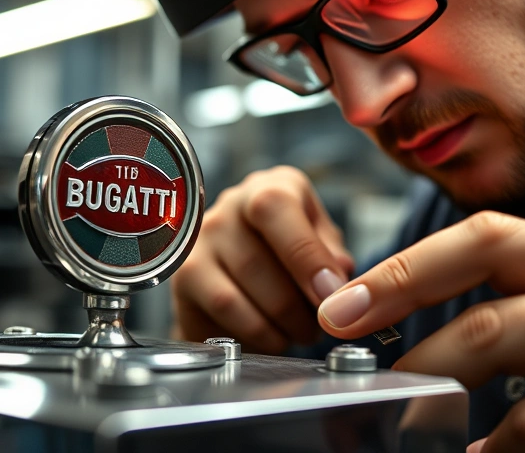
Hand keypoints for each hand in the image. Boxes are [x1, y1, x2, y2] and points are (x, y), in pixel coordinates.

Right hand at [171, 166, 354, 353]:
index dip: (306, 254)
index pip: (277, 207)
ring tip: (300, 332)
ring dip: (279, 322)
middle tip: (320, 325)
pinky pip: (224, 308)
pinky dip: (257, 332)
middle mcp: (232, 203)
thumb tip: (337, 282)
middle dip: (297, 304)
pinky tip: (274, 337)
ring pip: (240, 289)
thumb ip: (333, 259)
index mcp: (272, 186)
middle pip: (259, 258)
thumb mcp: (322, 247)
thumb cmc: (290, 256)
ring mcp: (203, 238)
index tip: (331, 293)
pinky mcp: (186, 274)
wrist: (245, 279)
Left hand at [317, 211, 524, 452]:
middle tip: (358, 374)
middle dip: (409, 344)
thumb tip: (458, 333)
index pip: (484, 239)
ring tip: (408, 424)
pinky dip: (503, 449)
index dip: (407, 268)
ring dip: (443, 400)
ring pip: (506, 366)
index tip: (348, 302)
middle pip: (484, 308)